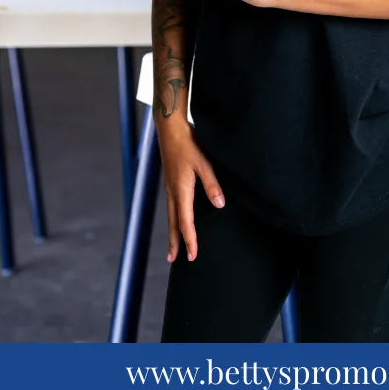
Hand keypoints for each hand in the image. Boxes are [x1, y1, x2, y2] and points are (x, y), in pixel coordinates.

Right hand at [156, 117, 224, 262]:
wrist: (170, 130)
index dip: (190, 240)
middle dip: (175, 242)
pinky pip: (171, 205)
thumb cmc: (188, 144)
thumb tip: (219, 204)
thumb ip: (211, 184)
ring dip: (173, 231)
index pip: (185, 222)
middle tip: (174, 260)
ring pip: (171, 215)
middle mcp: (172, 192)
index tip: (192, 256)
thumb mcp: (203, 163)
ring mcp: (169, 186)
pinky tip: (177, 218)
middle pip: (173, 223)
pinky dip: (173, 218)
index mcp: (181, 190)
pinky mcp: (170, 181)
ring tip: (173, 246)